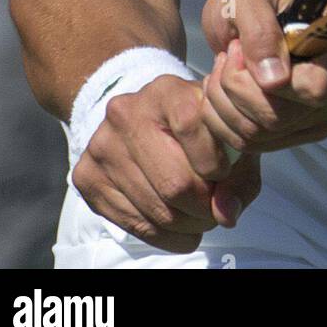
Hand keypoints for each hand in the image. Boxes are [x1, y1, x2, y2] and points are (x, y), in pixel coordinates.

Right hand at [72, 73, 260, 253]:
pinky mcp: (86, 177)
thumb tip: (225, 214)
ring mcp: (102, 145)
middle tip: (214, 207)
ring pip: (157, 210)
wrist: (144, 121)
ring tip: (198, 215)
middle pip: (175, 182)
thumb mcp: (226, 137)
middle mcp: (126, 112)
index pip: (192, 125)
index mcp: (165, 90)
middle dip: (204, 206)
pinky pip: (135, 225)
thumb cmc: (197, 131)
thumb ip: (239, 175)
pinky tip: (177, 223)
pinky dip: (166, 236)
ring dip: (188, 225)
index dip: (216, 162)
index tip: (224, 172)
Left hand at [199, 0, 326, 155]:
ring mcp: (323, 113)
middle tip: (226, 55)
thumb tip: (275, 81)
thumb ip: (260, 31)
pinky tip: (222, 89)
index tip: (242, 50)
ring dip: (225, 103)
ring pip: (264, 134)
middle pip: (284, 117)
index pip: (316, 86)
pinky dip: (223, 121)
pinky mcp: (298, 132)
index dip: (273, 81)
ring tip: (221, 68)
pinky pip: (254, 144)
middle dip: (237, 89)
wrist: (248, 17)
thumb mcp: (247, 0)